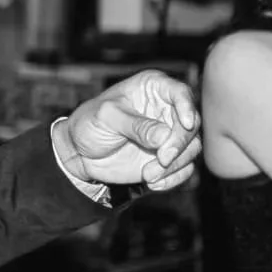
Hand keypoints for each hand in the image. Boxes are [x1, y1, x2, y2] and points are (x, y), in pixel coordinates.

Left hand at [59, 69, 201, 192]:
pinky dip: (173, 178)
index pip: (180, 92)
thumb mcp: (106, 117)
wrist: (80, 152)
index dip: (187, 107)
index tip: (187, 123)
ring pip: (191, 148)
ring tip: (148, 174)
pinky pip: (185, 168)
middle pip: (191, 124)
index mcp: (152, 88)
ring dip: (174, 164)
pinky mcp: (169, 157)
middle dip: (179, 144)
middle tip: (162, 158)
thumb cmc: (90, 123)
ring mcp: (169, 134)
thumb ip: (135, 125)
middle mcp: (166, 109)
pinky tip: (154, 183)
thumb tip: (164, 136)